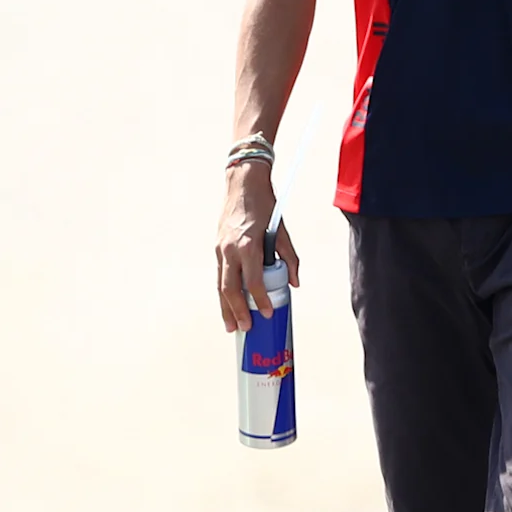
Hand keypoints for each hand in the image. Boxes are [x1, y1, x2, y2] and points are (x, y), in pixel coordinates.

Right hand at [214, 161, 296, 332]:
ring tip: (231, 325)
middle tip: (245, 328)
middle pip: (230, 288)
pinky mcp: (217, 247)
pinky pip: (219, 275)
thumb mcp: (282, 230)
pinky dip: (223, 292)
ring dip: (225, 307)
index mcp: (248, 245)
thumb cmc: (264, 205)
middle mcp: (230, 249)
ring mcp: (221, 249)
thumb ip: (289, 257)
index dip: (260, 299)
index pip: (252, 280)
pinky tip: (228, 304)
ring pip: (220, 285)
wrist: (242, 182)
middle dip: (237, 311)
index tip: (266, 314)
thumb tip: (294, 283)